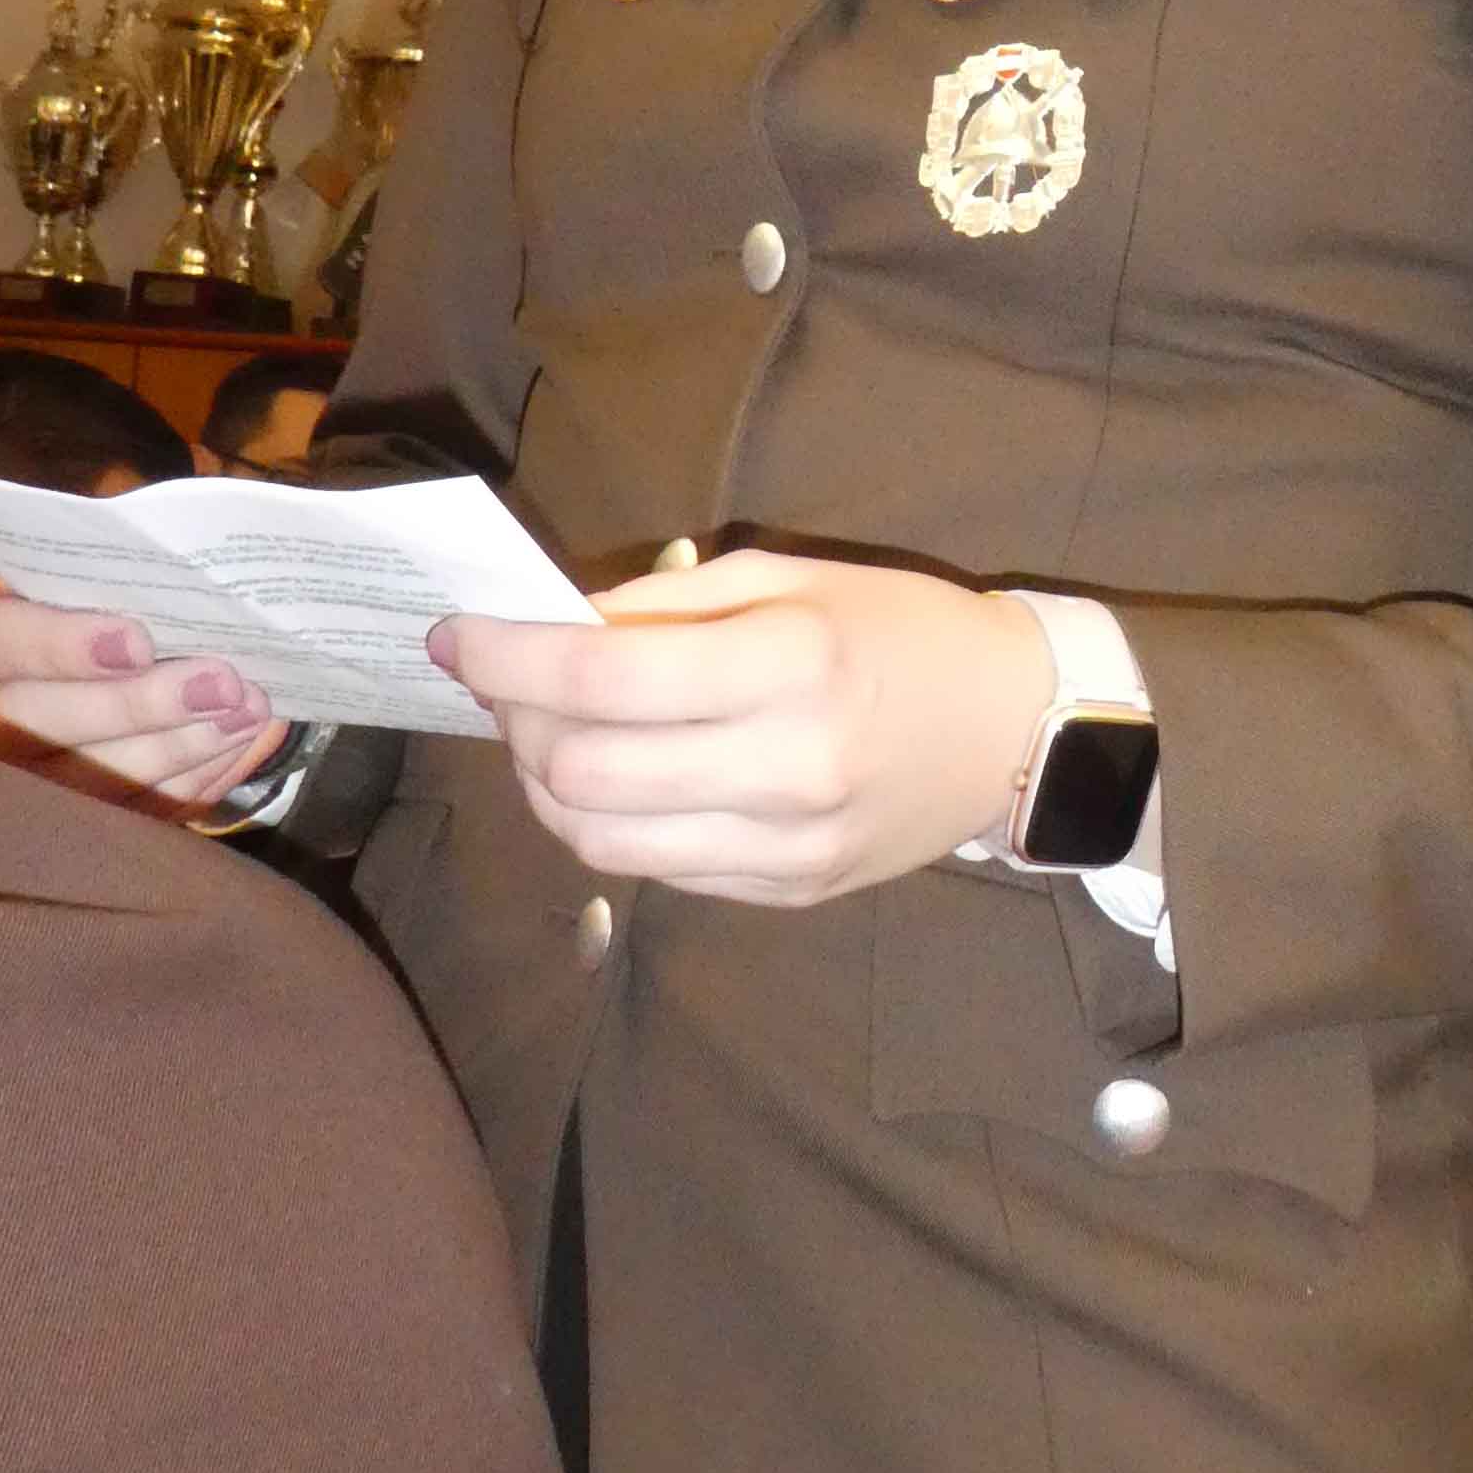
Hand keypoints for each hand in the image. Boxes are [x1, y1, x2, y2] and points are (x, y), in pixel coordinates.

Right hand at [0, 565, 289, 816]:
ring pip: (93, 779)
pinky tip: (243, 742)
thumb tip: (194, 574)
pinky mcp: (75, 809)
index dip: (64, 646)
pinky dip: (197, 776)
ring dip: (182, 747)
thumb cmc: (98, 578)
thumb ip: (120, 563)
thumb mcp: (94, 553)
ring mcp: (19, 770)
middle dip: (142, 706)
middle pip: (43, 724)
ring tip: (249, 711)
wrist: (103, 626)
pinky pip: (135, 808)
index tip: (139, 643)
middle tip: (223, 683)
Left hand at [442, 551, 1052, 906]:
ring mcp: (788, 844)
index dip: (504, 654)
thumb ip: (665, 604)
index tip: (455, 634)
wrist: (1017, 728)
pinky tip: (618, 778)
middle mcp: (787, 764)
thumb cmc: (899, 631)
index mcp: (790, 662)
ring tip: (551, 735)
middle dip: (516, 721)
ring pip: (599, 840)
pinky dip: (608, 823)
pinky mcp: (788, 894)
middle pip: (580, 770)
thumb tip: (549, 625)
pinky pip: (654, 870)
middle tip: (508, 682)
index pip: (601, 673)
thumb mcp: (789, 579)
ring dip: (545, 785)